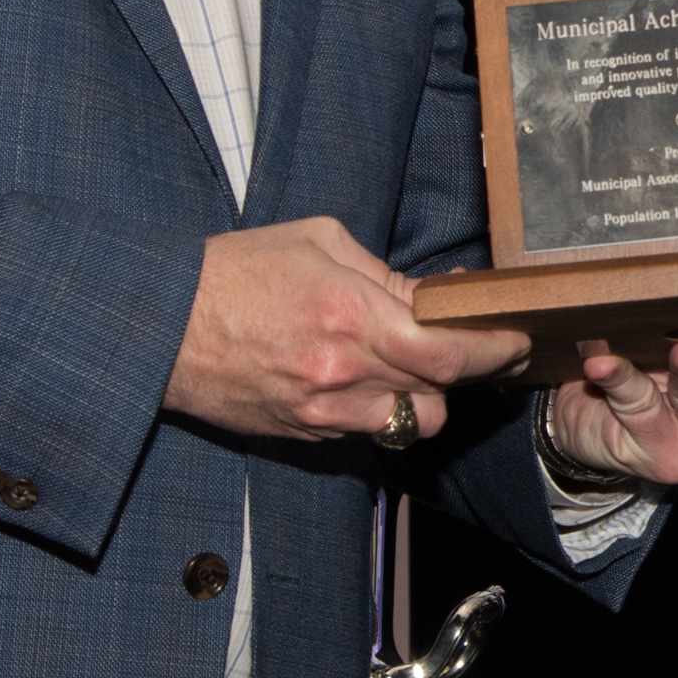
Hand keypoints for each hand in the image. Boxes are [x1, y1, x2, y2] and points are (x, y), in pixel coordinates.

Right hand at [165, 217, 520, 446]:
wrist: (160, 324)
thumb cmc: (234, 271)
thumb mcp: (316, 243)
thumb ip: (382, 274)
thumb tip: (431, 294)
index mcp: (352, 315)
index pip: (451, 352)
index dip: (496, 351)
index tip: (517, 341)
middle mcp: (344, 373)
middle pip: (441, 397)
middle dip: (466, 376)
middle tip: (471, 350)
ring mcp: (322, 412)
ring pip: (409, 425)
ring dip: (422, 400)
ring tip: (409, 367)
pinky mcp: (303, 434)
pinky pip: (365, 433)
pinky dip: (377, 411)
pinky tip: (362, 380)